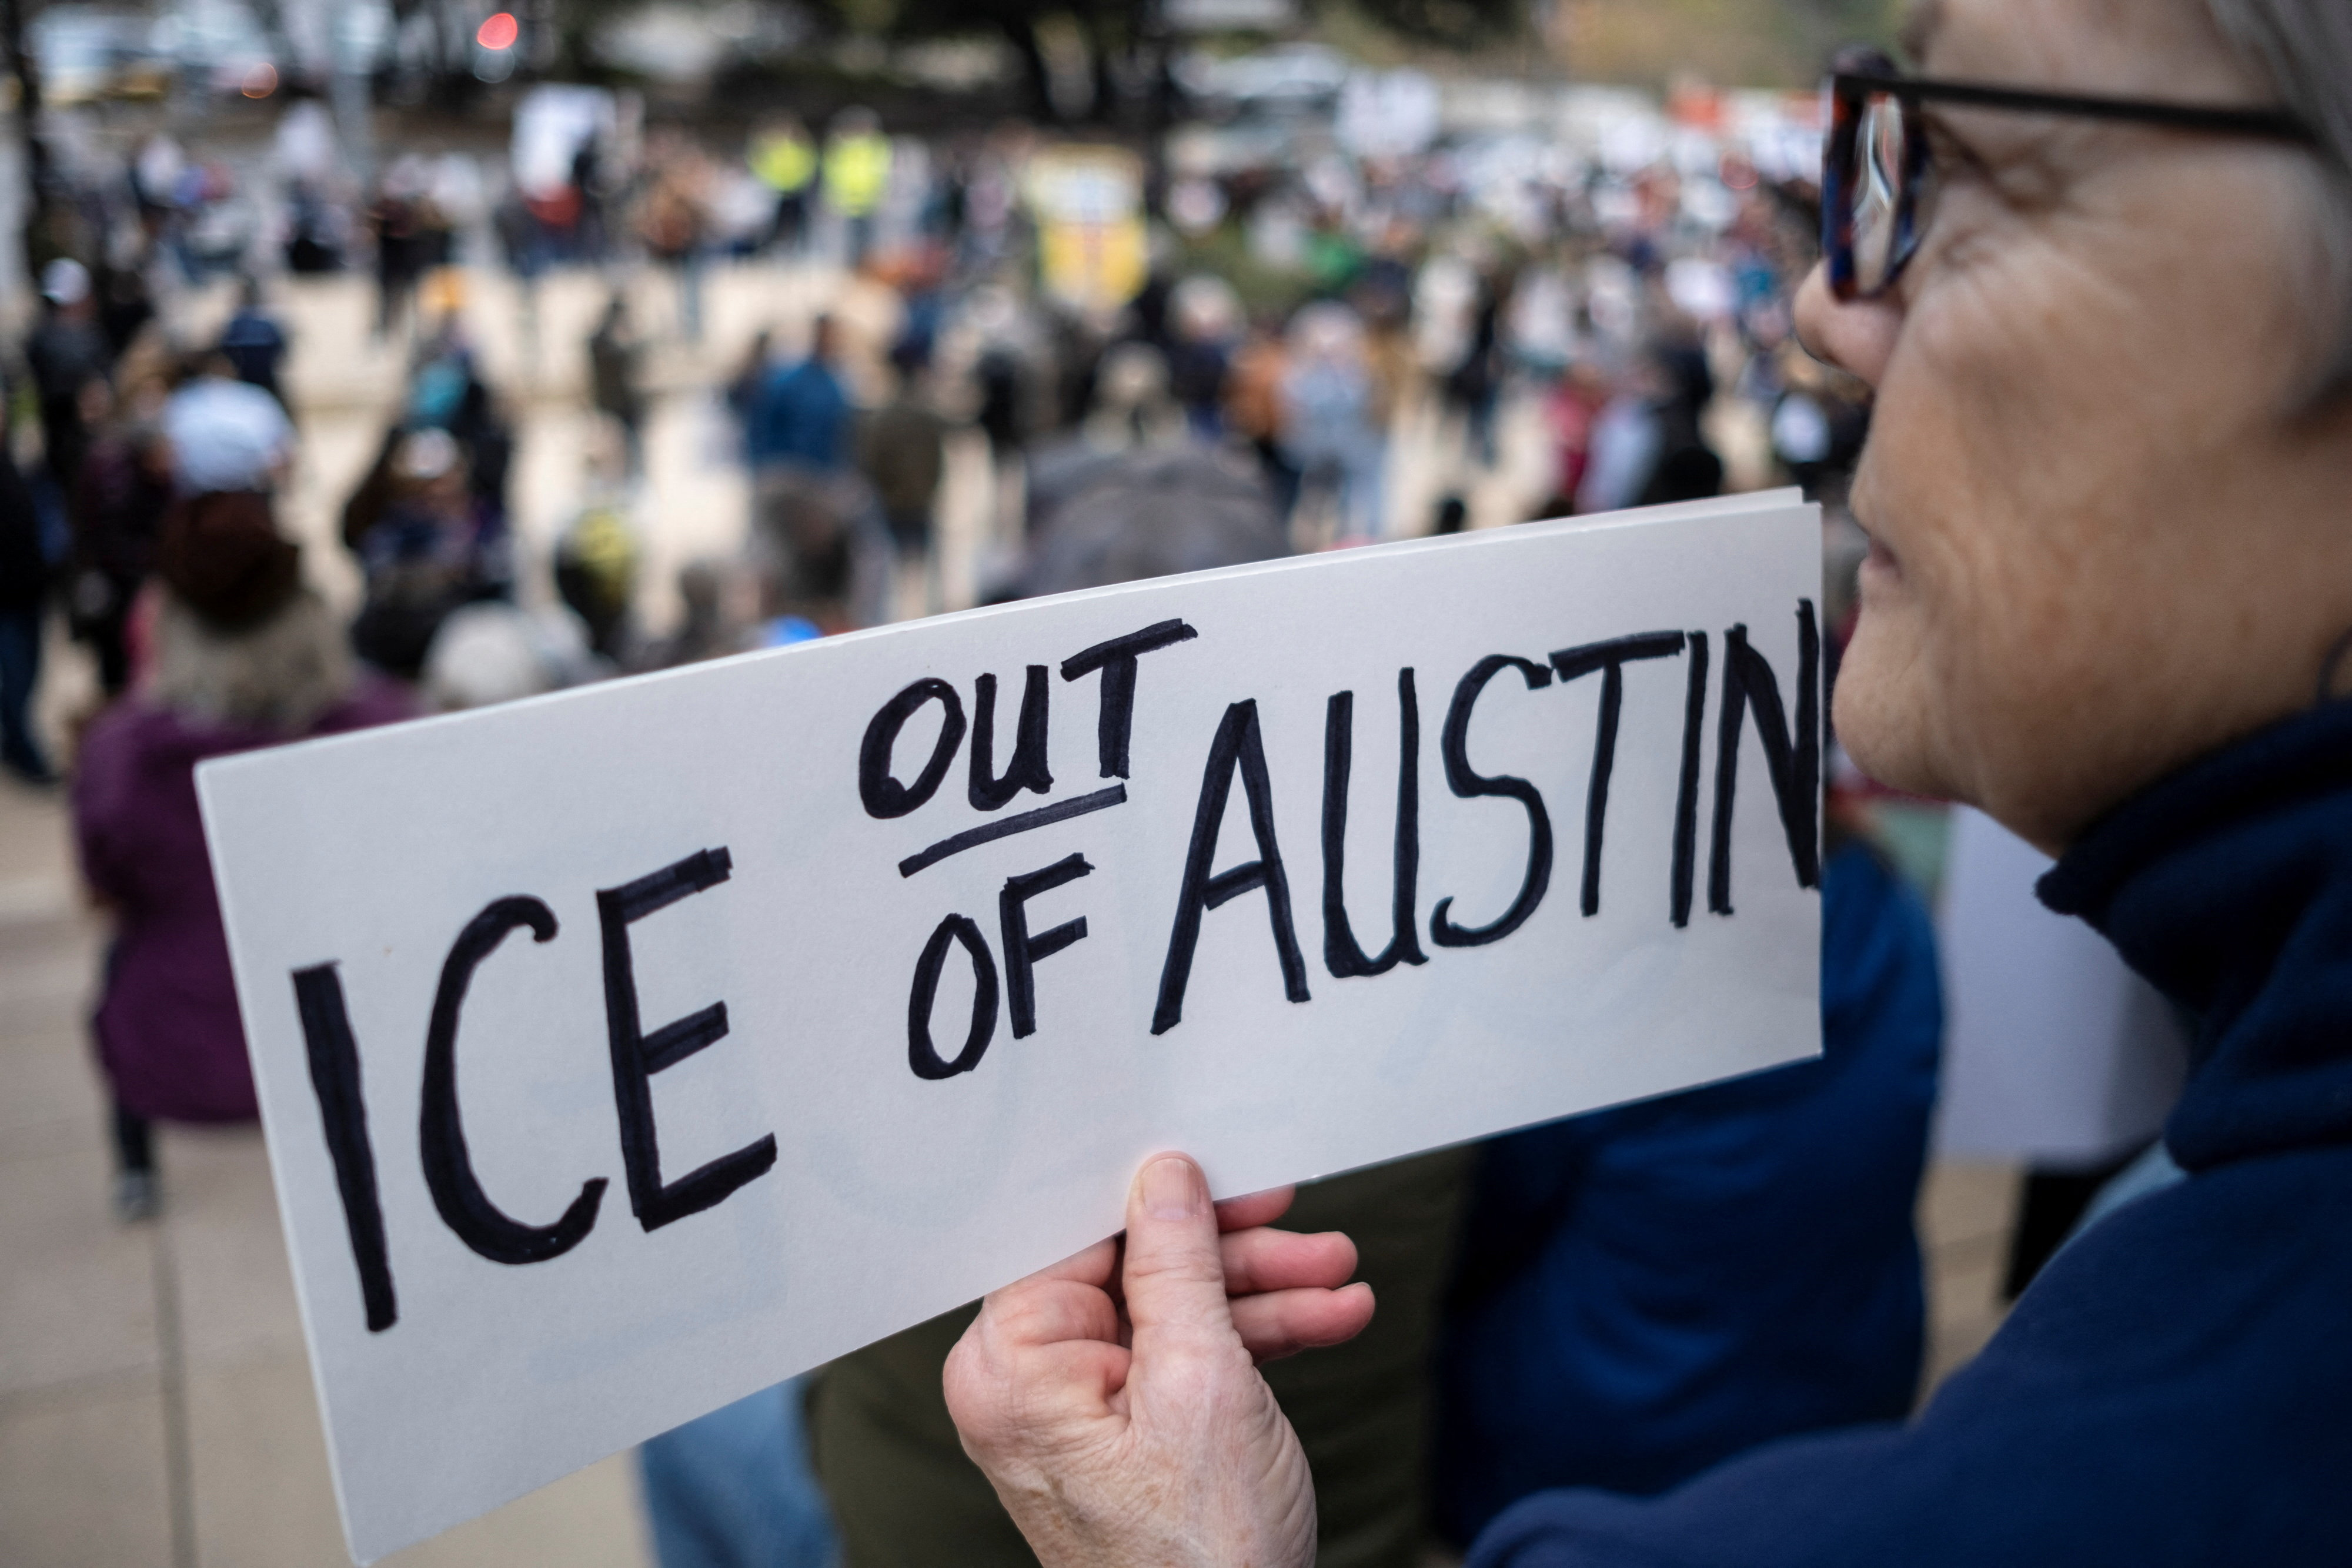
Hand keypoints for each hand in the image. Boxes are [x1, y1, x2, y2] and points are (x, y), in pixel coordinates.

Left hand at [945, 1154, 1375, 1567]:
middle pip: (1136, 1271)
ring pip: (1176, 1314)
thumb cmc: (1200, 1551)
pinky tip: (1328, 1320)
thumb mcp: (1202, 1380)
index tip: (1226, 1165)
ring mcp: (1077, 1415)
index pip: (1077, 1237)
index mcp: (1013, 1364)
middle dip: (1235, 1254)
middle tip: (1310, 1231)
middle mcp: (1028, 1384)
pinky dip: (1256, 1344)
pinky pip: (1187, 1362)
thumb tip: (1163, 1174)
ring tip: (1344, 1281)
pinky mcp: (1126, 1439)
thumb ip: (1178, 1264)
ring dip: (1264, 1295)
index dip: (1157, 1195)